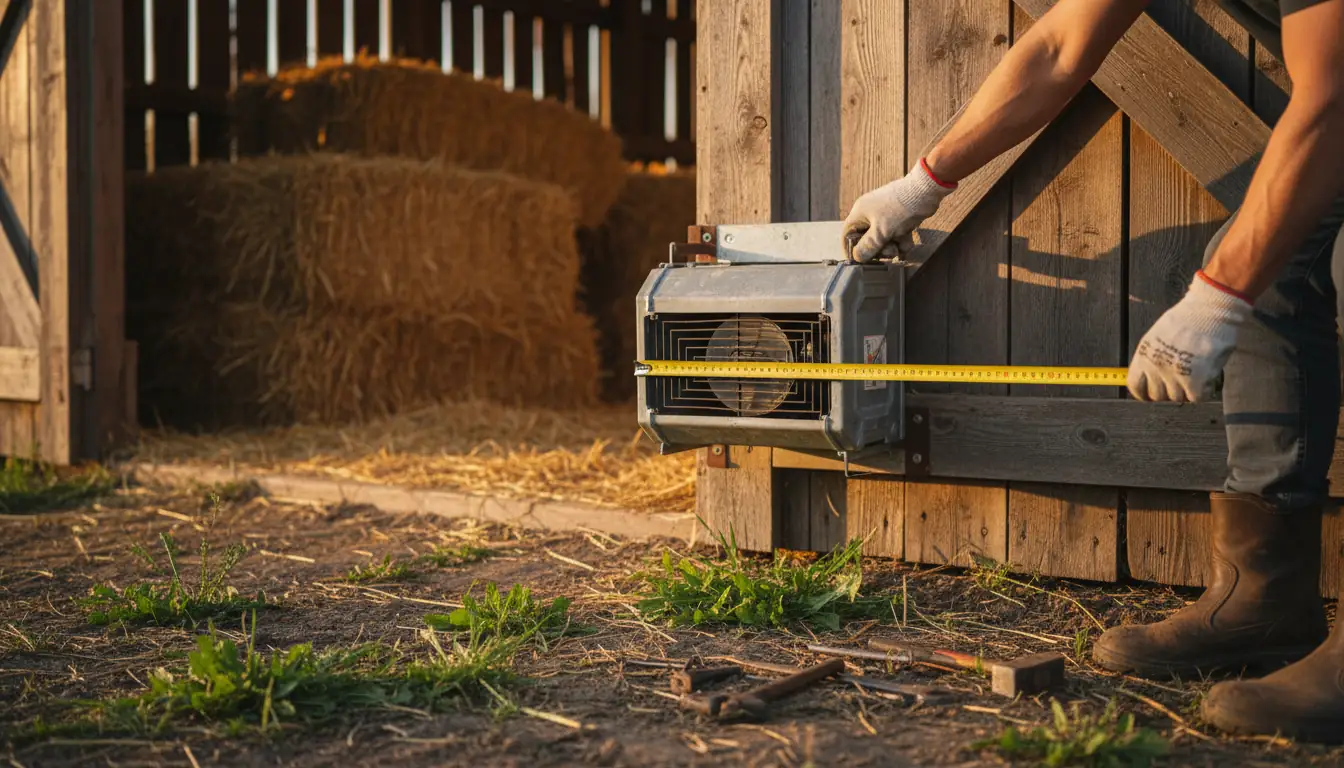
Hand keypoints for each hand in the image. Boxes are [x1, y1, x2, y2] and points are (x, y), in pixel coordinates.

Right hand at [842, 158, 956, 261]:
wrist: (925, 191)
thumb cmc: (900, 209)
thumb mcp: (881, 232)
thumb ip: (868, 247)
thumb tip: (857, 257)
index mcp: (860, 213)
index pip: (847, 235)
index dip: (851, 249)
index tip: (859, 262)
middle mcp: (869, 213)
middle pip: (866, 240)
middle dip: (878, 249)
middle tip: (889, 252)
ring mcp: (885, 215)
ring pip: (883, 239)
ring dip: (892, 246)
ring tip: (901, 245)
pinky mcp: (898, 217)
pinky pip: (895, 235)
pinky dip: (901, 240)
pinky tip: (908, 241)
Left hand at [1128, 271, 1253, 402]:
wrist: (1209, 310)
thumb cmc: (1187, 319)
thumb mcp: (1157, 336)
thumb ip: (1153, 358)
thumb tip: (1153, 377)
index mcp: (1144, 355)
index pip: (1135, 386)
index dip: (1143, 393)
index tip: (1151, 394)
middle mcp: (1155, 368)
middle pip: (1157, 395)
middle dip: (1168, 390)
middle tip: (1181, 380)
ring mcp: (1174, 376)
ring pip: (1177, 397)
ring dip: (1187, 389)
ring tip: (1196, 372)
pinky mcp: (1195, 381)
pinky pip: (1196, 398)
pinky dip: (1203, 391)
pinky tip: (1207, 377)